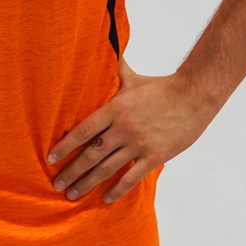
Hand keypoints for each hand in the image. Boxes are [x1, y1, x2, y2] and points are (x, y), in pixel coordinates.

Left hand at [46, 61, 213, 203]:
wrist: (194, 96)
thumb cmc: (161, 87)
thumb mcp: (133, 78)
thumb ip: (114, 69)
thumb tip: (103, 46)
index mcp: (115, 109)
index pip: (84, 130)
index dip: (65, 145)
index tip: (51, 158)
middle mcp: (123, 128)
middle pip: (91, 153)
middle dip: (72, 171)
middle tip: (56, 184)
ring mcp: (139, 144)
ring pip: (107, 168)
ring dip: (88, 183)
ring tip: (73, 194)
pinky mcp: (154, 156)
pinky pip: (132, 178)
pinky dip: (117, 190)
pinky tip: (105, 199)